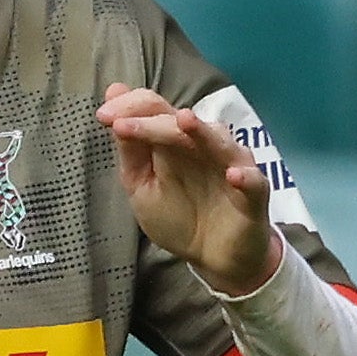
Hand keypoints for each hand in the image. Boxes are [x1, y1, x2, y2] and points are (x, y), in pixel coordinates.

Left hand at [95, 82, 279, 298]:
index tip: (103, 116)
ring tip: (185, 122)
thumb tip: (113, 97)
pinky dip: (244, 177)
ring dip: (202, 133)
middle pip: (181, 124)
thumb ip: (130, 148)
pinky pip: (253, 182)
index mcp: (176, 140)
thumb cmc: (180, 216)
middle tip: (121, 125)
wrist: (213, 258)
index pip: (156, 109)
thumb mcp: (142, 186)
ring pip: (218, 142)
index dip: (131, 107)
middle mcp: (205, 146)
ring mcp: (231, 167)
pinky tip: (232, 176)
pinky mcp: (253, 195)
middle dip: (151, 122)